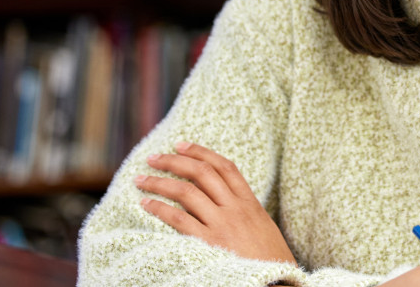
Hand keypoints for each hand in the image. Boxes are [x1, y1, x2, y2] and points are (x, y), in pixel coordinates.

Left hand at [136, 141, 296, 264]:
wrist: (277, 283)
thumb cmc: (270, 260)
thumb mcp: (263, 228)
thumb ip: (244, 211)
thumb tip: (221, 200)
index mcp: (250, 203)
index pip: (224, 167)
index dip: (201, 152)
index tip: (181, 145)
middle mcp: (235, 209)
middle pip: (202, 173)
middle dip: (174, 161)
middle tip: (153, 158)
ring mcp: (222, 225)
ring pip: (187, 192)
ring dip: (160, 182)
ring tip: (141, 180)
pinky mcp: (209, 244)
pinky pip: (179, 220)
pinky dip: (160, 208)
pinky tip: (146, 204)